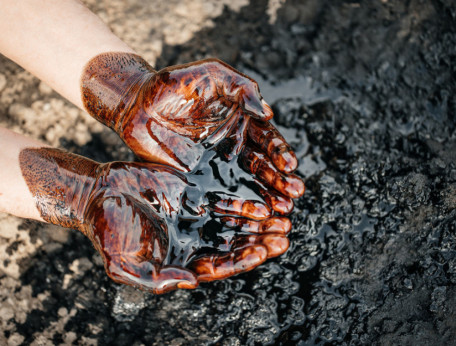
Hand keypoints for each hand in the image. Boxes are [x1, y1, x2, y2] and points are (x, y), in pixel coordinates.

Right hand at [20, 148, 290, 292]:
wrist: (99, 196)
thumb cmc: (109, 233)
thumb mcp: (125, 264)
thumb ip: (155, 278)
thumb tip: (189, 284)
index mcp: (184, 259)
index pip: (220, 265)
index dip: (242, 260)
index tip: (263, 252)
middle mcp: (196, 238)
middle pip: (235, 243)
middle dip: (260, 241)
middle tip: (284, 235)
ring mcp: (197, 215)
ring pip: (235, 221)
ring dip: (258, 221)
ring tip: (282, 218)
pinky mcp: (195, 192)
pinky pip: (224, 196)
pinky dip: (242, 199)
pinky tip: (262, 199)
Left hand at [81, 53, 304, 203]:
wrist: (136, 105)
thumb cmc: (172, 84)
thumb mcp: (210, 74)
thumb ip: (239, 86)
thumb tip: (267, 112)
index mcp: (241, 121)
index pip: (267, 139)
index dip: (280, 152)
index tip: (289, 165)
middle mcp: (233, 145)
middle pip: (263, 165)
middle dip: (281, 179)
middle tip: (295, 192)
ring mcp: (216, 164)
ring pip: (247, 182)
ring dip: (268, 195)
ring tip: (284, 209)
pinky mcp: (198, 178)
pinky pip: (220, 193)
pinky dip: (238, 205)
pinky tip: (253, 216)